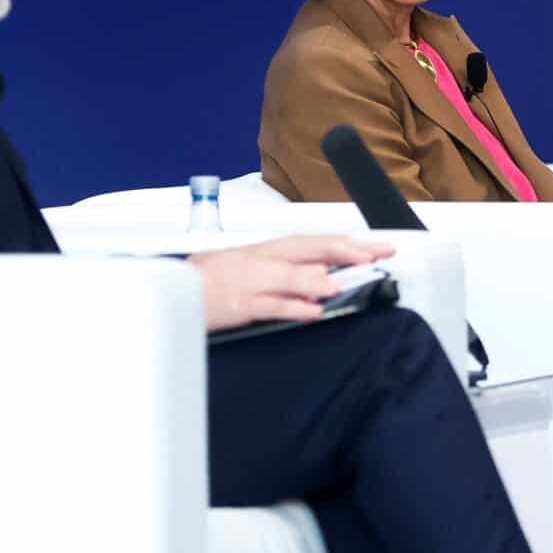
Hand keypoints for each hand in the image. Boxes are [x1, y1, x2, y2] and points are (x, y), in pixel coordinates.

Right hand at [189, 235, 392, 332]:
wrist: (175, 287)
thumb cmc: (214, 279)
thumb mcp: (256, 267)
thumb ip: (291, 271)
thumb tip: (327, 273)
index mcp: (269, 249)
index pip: (315, 241)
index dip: (348, 243)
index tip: (378, 248)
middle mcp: (263, 259)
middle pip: (308, 250)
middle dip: (345, 250)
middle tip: (376, 255)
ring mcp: (251, 282)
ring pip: (288, 277)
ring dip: (316, 280)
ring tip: (342, 283)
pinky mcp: (239, 305)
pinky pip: (269, 306)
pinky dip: (291, 307)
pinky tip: (312, 311)